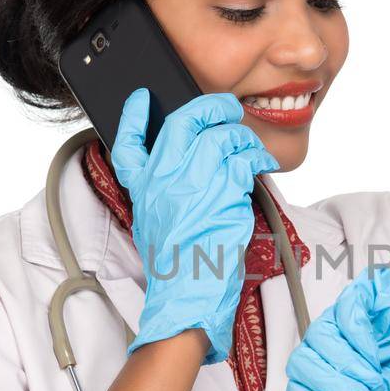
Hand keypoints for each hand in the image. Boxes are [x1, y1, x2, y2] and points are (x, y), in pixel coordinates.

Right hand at [110, 88, 277, 363]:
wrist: (187, 291)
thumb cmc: (177, 264)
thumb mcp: (154, 224)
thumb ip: (164, 191)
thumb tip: (188, 165)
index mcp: (143, 187)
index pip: (127, 144)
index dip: (132, 118)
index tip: (141, 99)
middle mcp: (164, 178)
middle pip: (185, 122)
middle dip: (211, 107)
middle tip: (226, 109)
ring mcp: (193, 182)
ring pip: (222, 136)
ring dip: (243, 137)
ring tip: (250, 148)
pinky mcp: (222, 192)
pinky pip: (244, 158)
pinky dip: (258, 156)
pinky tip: (263, 162)